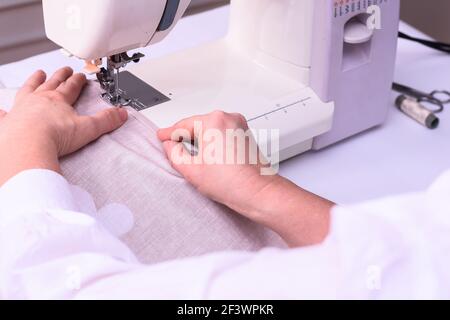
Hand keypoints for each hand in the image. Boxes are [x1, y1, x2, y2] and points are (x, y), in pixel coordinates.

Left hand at [0, 67, 127, 185]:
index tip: (80, 75)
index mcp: (59, 100)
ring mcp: (22, 109)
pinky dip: (6, 111)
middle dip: (59, 75)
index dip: (77, 80)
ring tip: (38, 74)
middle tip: (63, 69)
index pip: (71, 87)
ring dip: (34, 81)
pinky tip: (4, 109)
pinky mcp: (8, 122)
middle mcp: (39, 100)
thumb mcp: (88, 128)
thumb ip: (106, 121)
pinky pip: (6, 114)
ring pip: (29, 90)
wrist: (26, 145)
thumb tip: (121, 114)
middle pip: (51, 83)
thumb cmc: (53, 137)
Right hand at [158, 111, 273, 212]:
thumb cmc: (232, 182)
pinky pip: (222, 132)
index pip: (183, 124)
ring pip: (210, 129)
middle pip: (197, 125)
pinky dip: (213, 141)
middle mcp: (228, 117)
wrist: (257, 192)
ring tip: (195, 159)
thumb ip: (174, 153)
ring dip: (200, 140)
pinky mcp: (245, 133)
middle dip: (185, 137)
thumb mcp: (191, 169)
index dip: (169, 133)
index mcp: (214, 121)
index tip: (162, 136)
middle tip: (174, 149)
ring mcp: (239, 125)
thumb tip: (170, 145)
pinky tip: (210, 158)